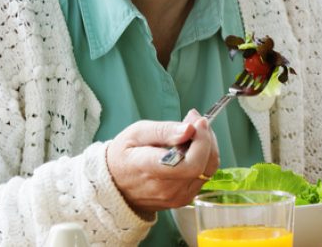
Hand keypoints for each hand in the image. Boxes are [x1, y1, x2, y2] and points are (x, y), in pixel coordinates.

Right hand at [105, 110, 220, 218]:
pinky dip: (204, 158)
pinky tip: (191, 147)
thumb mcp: (136, 133)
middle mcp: (165, 188)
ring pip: (208, 169)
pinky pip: (204, 176)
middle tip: (196, 121)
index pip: (189, 163)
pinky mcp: (183, 200)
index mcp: (149, 169)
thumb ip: (164, 131)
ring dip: (208, 147)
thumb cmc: (124, 155)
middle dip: (207, 138)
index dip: (202, 142)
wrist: (113, 185)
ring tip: (193, 132)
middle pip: (204, 165)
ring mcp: (175, 197)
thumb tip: (190, 129)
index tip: (198, 123)